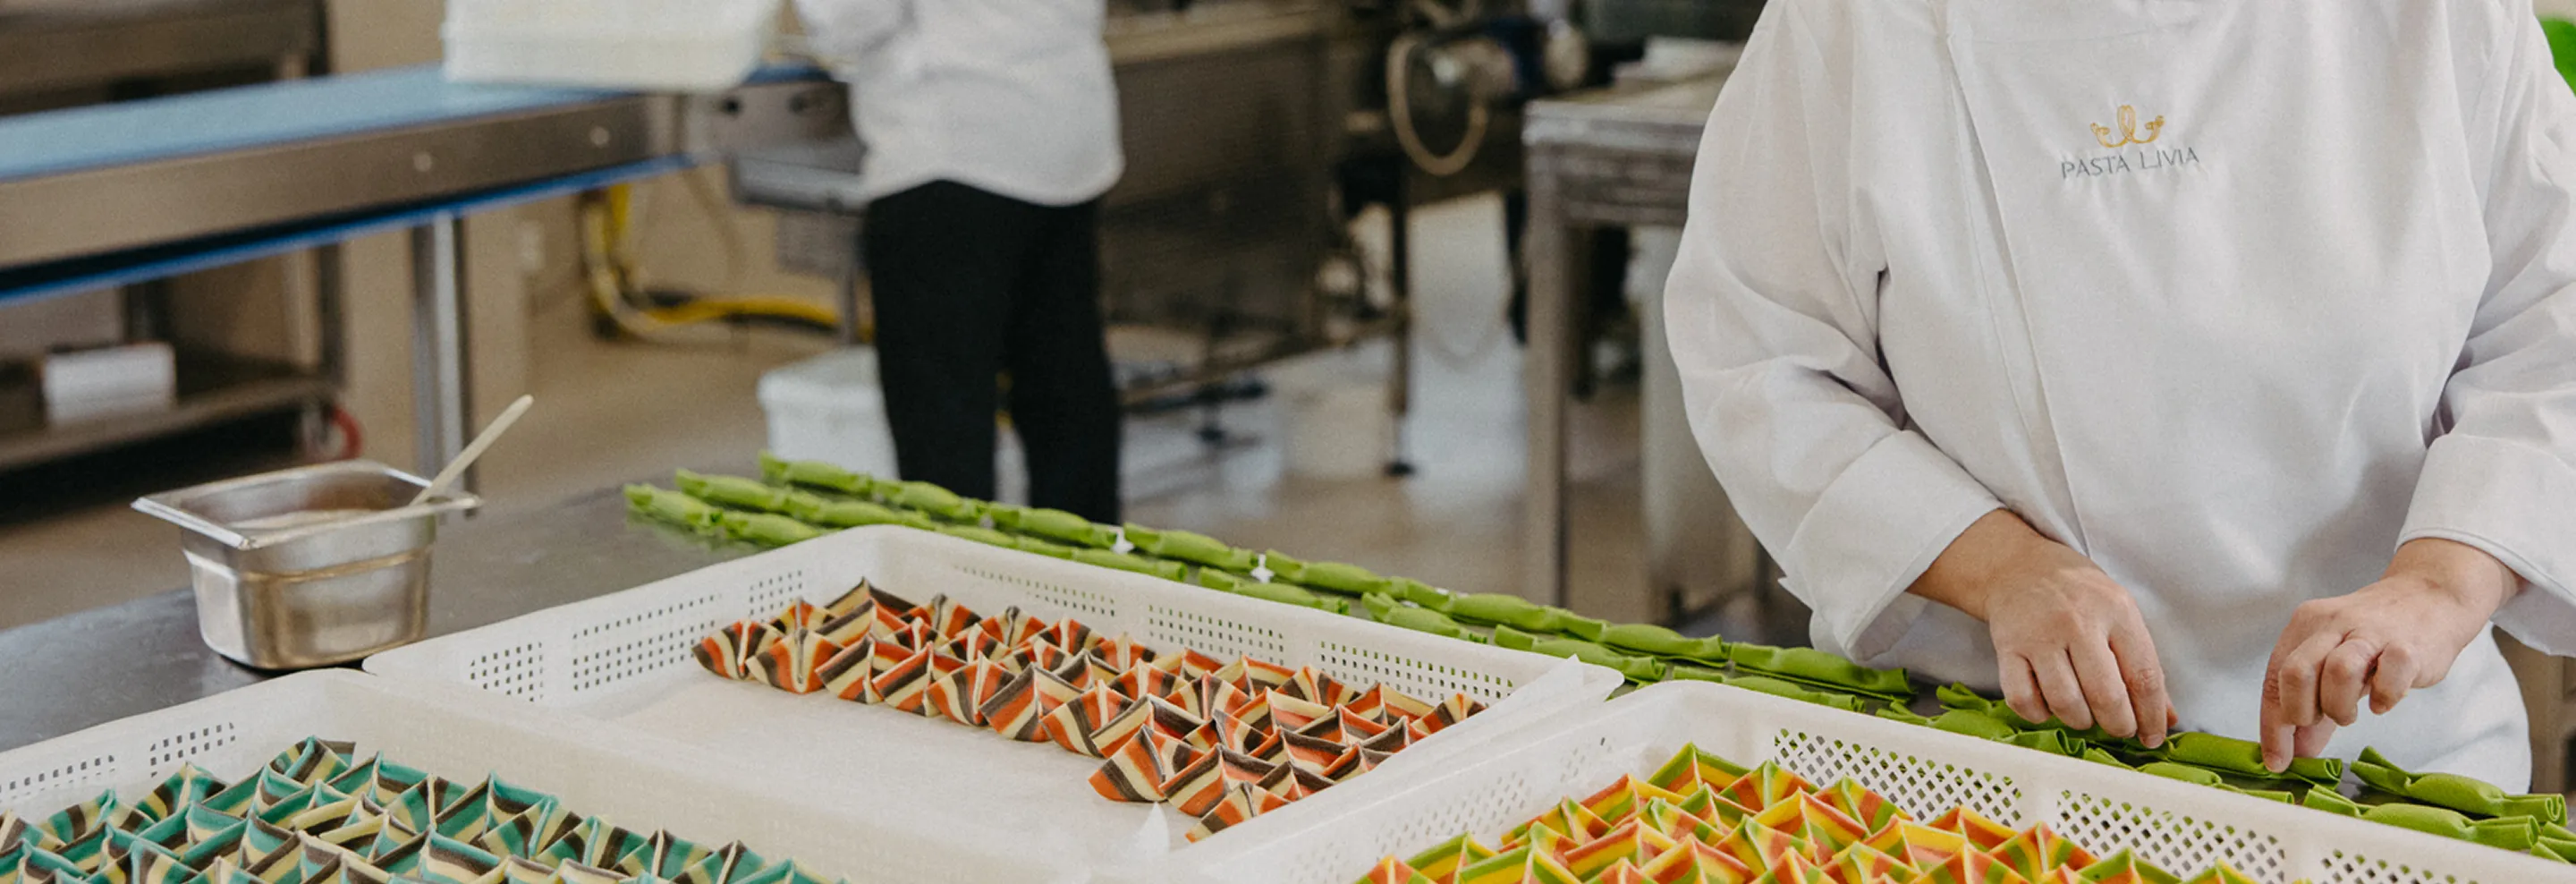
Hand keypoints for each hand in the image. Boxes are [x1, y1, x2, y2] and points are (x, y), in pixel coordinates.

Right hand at [1912, 510, 2175, 746]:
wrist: (2017, 566)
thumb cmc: (2078, 594)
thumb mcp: (2120, 613)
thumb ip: (2143, 663)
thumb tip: (2167, 717)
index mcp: (2116, 611)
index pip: (2143, 675)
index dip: (2151, 715)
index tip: (2152, 738)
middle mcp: (2078, 622)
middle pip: (2106, 695)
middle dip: (2118, 725)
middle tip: (2119, 729)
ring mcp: (2039, 636)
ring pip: (2065, 702)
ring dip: (2080, 721)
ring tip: (2084, 716)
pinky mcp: (2007, 648)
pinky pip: (2023, 699)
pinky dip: (2038, 714)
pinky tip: (2048, 706)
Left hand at [2259, 538, 2519, 771]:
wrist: (2431, 597)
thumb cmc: (2375, 636)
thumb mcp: (2335, 664)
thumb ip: (2314, 708)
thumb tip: (2294, 753)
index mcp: (2306, 625)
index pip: (2276, 679)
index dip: (2273, 726)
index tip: (2278, 761)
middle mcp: (2333, 623)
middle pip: (2296, 671)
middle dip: (2301, 712)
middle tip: (2320, 722)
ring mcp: (2371, 632)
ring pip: (2338, 672)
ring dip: (2339, 707)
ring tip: (2351, 713)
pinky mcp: (2408, 645)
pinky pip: (2389, 677)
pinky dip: (2383, 699)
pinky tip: (2383, 701)